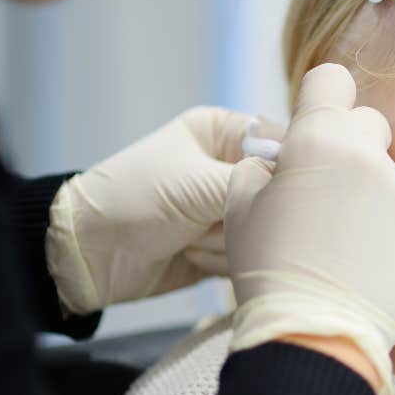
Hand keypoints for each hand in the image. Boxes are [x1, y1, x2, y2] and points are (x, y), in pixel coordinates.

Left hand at [45, 106, 278, 314]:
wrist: (89, 255)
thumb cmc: (135, 199)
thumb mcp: (199, 182)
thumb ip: (257, 182)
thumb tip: (305, 187)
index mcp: (223, 132)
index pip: (282, 143)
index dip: (285, 170)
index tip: (276, 191)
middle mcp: (230, 167)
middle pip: (277, 193)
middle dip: (244, 214)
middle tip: (208, 219)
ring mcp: (228, 209)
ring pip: (266, 229)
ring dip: (227, 241)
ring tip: (188, 238)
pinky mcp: (225, 246)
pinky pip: (251, 255)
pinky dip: (223, 262)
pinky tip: (190, 256)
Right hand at [224, 63, 394, 394]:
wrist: (317, 332)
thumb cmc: (270, 268)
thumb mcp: (241, 207)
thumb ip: (262, 167)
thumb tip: (279, 161)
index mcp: (320, 138)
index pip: (332, 79)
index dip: (318, 99)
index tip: (310, 127)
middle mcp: (370, 155)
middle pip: (366, 122)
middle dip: (346, 143)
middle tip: (321, 186)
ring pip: (385, 168)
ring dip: (364, 185)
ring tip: (338, 233)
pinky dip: (382, 218)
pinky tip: (360, 253)